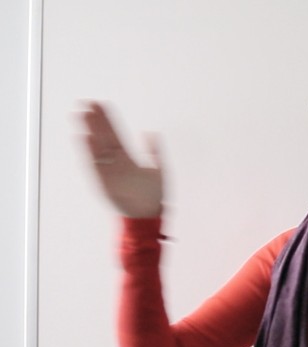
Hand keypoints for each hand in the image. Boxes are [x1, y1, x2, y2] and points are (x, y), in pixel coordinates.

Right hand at [79, 101, 163, 217]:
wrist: (148, 216)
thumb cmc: (153, 196)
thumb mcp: (159, 170)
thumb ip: (155, 151)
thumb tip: (151, 132)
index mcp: (128, 158)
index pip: (115, 135)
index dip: (108, 120)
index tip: (102, 104)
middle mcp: (116, 163)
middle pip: (104, 137)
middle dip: (96, 121)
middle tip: (87, 103)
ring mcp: (109, 171)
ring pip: (97, 147)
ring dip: (90, 131)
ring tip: (83, 114)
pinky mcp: (103, 181)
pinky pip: (95, 164)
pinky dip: (90, 151)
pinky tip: (85, 136)